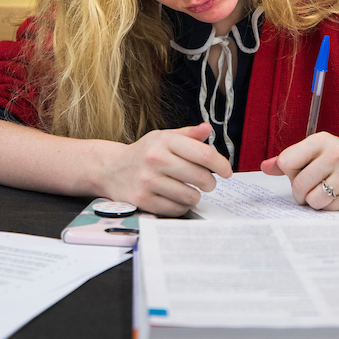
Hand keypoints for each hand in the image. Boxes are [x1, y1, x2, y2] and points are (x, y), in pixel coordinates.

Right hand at [102, 123, 231, 216]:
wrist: (111, 169)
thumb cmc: (144, 153)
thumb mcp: (164, 137)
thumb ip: (188, 134)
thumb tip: (208, 129)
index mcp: (164, 141)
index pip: (203, 153)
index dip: (221, 164)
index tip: (227, 172)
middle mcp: (155, 159)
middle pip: (200, 177)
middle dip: (210, 183)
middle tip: (208, 183)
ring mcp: (147, 181)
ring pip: (190, 196)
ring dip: (196, 195)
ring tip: (191, 190)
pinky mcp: (142, 200)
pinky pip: (176, 209)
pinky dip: (182, 206)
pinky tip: (178, 198)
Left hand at [259, 132, 338, 210]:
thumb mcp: (319, 153)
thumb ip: (291, 160)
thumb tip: (264, 167)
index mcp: (321, 140)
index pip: (287, 161)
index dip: (289, 173)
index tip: (300, 173)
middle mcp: (335, 153)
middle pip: (299, 184)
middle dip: (301, 193)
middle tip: (311, 190)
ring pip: (313, 199)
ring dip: (315, 202)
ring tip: (325, 193)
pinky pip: (330, 208)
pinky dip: (331, 207)